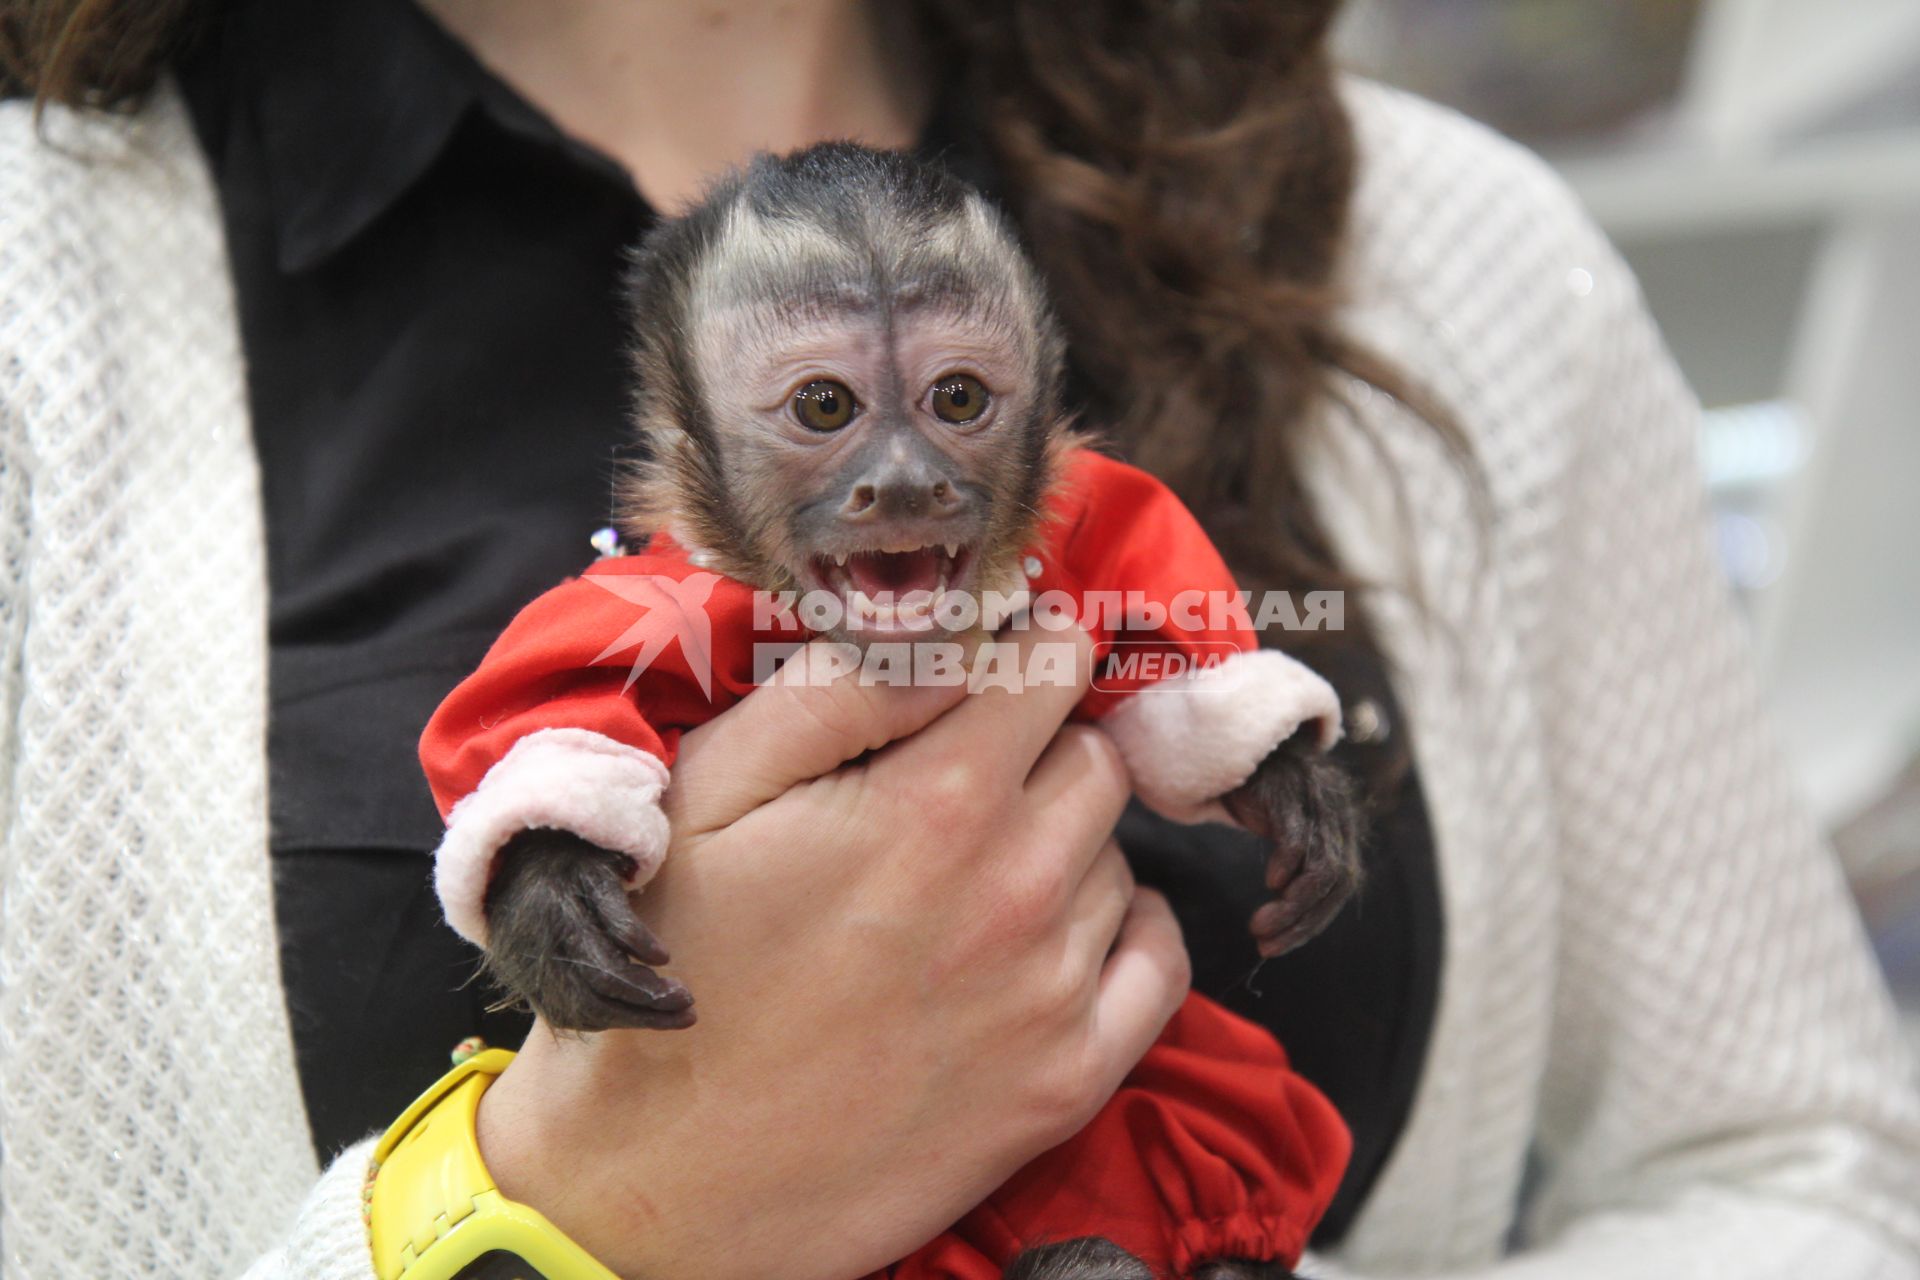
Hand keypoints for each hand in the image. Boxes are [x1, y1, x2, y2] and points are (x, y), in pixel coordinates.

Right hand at [475, 627, 1191, 1279]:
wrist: (663, 1179)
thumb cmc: (678, 966)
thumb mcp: (711, 793)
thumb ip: (837, 690)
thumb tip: (944, 629)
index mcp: (935, 804)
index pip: (1053, 662)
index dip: (1021, 646)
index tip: (988, 665)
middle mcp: (1019, 890)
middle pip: (1096, 754)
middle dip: (1038, 747)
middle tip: (956, 784)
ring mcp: (1053, 992)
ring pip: (1118, 853)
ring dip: (1064, 843)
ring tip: (965, 881)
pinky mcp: (1069, 1081)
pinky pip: (1159, 958)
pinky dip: (1121, 928)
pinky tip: (1045, 936)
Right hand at [1221, 735, 1360, 956]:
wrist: (1238, 741)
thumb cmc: (1258, 792)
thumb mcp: (1284, 828)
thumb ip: (1299, 862)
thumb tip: (1294, 915)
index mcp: (1340, 828)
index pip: (1341, 887)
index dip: (1313, 922)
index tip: (1277, 945)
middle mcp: (1338, 814)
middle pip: (1336, 882)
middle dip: (1302, 922)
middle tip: (1266, 944)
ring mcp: (1318, 799)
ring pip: (1322, 868)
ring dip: (1291, 907)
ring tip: (1258, 926)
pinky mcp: (1292, 789)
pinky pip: (1299, 838)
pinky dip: (1287, 867)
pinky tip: (1269, 882)